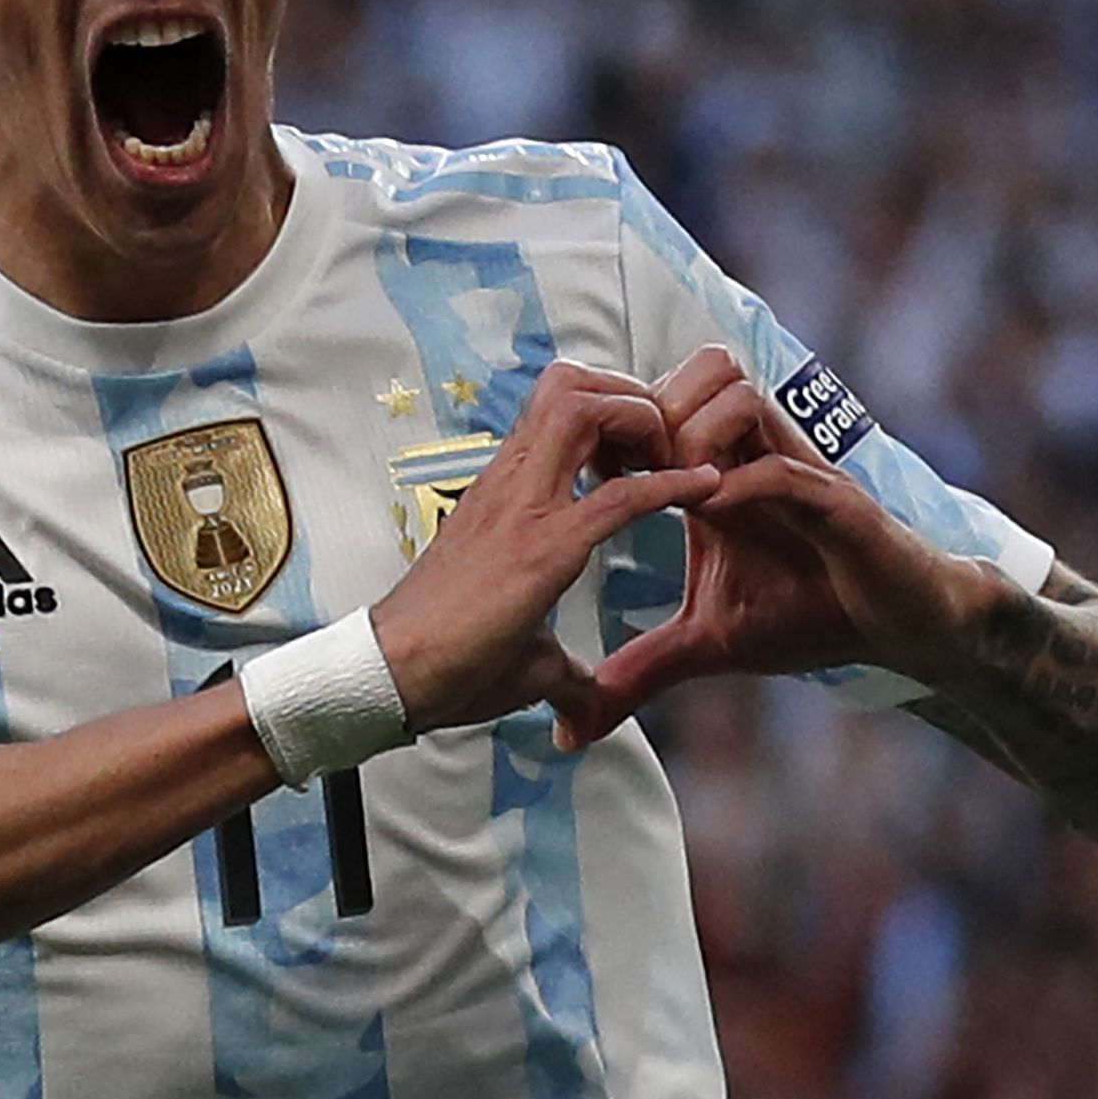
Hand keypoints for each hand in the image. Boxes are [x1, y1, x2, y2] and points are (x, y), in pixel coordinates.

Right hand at [371, 361, 721, 734]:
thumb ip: (563, 672)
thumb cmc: (443, 657)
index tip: (645, 448)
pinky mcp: (542, 546)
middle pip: (572, 383)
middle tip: (661, 443)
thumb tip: (584, 715)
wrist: (392, 672)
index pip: (556, 405)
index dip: (611, 407)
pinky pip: (619, 495)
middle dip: (630, 394)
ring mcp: (523, 506)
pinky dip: (673, 483)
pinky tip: (705, 488)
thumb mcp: (520, 647)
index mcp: (504, 491)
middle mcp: (512, 483)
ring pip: (587, 408)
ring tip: (672, 459)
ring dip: (644, 422)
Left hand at [558, 346, 1011, 746]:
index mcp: (718, 473)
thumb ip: (641, 670)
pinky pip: (783, 466)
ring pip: (737, 392)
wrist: (899, 626)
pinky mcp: (836, 499)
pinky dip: (741, 483)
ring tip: (670, 495)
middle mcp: (755, 456)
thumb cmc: (808, 615)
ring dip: (693, 437)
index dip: (618, 426)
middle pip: (697, 371)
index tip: (589, 477)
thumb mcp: (708, 643)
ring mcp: (796, 469)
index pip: (662, 401)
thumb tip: (572, 728)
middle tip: (628, 474)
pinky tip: (711, 514)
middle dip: (651, 415)